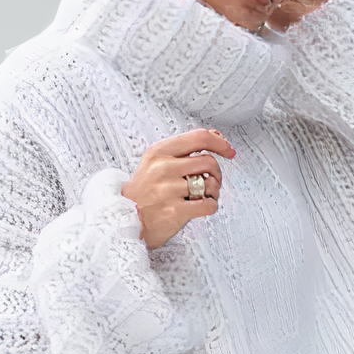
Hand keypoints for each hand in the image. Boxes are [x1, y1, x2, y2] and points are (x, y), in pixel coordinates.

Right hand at [121, 129, 235, 248]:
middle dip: (216, 173)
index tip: (229, 150)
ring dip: (213, 192)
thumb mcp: (157, 161)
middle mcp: (163, 168)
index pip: (199, 137)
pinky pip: (209, 205)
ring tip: (201, 196)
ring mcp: (168, 190)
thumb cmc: (145, 189)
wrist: (123, 218)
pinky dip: (210, 206)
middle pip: (209, 161)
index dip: (220, 143)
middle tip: (209, 182)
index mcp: (159, 151)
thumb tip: (216, 135)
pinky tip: (200, 207)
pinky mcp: (174, 211)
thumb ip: (184, 148)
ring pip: (211, 184)